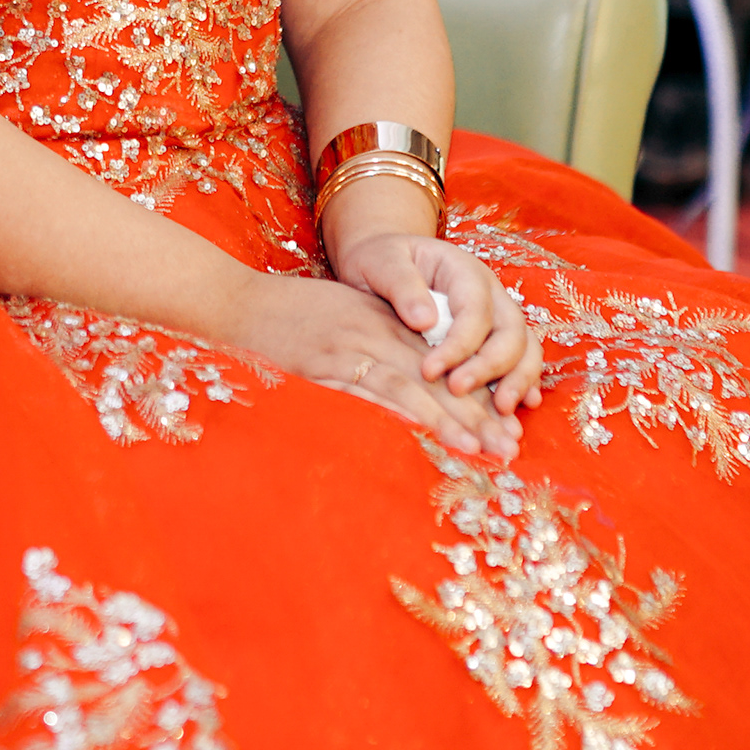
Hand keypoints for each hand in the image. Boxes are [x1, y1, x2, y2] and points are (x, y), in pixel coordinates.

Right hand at [220, 271, 518, 461]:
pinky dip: (397, 407)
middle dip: (477, 414)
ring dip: (449, 418)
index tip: (508, 427)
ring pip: (413, 384)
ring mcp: (352, 348)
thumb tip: (415, 391)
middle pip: (439, 377)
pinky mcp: (325, 364)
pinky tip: (423, 427)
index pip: (444, 364)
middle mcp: (378, 333)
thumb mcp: (343, 320)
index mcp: (387, 324)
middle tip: (510, 447)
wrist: (239, 301)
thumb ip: (380, 345)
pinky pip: (368, 387)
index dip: (478, 397)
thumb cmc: (288, 317)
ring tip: (480, 446)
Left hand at [330, 230, 539, 418]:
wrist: (384, 262)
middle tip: (458, 391)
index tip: (429, 371)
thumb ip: (401, 284)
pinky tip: (519, 407)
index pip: (474, 311)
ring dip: (519, 379)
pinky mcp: (496, 339)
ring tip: (501, 411)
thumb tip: (425, 320)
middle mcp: (491, 294)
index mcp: (464, 271)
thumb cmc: (382, 261)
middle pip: (510, 331)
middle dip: (490, 366)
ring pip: (525, 347)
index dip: (457, 346)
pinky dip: (525, 382)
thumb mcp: (381, 261)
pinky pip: (522, 360)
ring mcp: (498, 316)